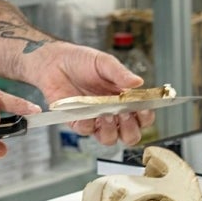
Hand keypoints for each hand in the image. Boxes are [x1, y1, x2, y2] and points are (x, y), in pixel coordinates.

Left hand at [30, 42, 154, 145]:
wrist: (55, 61)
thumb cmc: (82, 61)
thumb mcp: (104, 63)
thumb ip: (120, 73)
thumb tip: (138, 82)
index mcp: (125, 99)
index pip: (143, 116)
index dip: (146, 117)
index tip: (143, 108)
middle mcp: (113, 113)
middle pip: (130, 135)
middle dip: (131, 129)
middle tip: (125, 115)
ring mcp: (96, 119)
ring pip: (110, 139)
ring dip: (111, 130)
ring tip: (106, 114)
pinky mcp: (78, 122)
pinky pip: (86, 131)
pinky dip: (88, 123)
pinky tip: (87, 112)